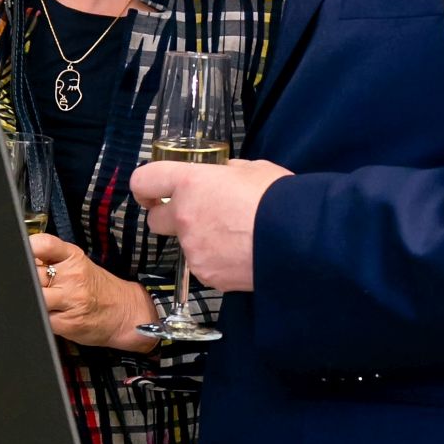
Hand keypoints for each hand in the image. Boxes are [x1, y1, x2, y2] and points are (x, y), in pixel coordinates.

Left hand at [29, 233, 158, 351]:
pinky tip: (50, 314)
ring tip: (42, 300)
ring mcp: (71, 300)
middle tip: (34, 284)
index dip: (28, 248)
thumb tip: (22, 260)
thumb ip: (52, 260)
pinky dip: (41, 316)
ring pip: (35, 297)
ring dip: (33, 299)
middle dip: (27, 279)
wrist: (125, 312)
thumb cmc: (98, 288)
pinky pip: (41, 317)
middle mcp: (73, 276)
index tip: (21, 255)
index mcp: (74, 257)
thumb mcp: (79, 265)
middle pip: (33, 273)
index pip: (44, 244)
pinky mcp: (67, 323)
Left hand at [129, 158, 291, 292]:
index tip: (151, 192)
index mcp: (190, 183)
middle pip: (154, 221)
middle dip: (168, 218)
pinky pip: (204, 266)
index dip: (144, 186)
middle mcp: (184, 216)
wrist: (299, 238)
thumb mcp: (253, 170)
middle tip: (195, 216)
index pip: (144, 180)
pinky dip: (217, 261)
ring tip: (235, 237)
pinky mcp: (207, 274)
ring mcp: (193, 249)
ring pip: (185, 245)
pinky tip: (242, 255)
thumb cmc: (278, 197)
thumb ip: (227, 173)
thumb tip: (223, 176)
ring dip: (200, 241)